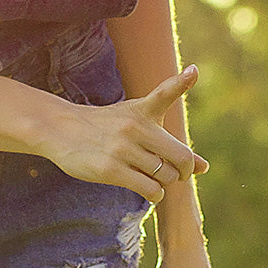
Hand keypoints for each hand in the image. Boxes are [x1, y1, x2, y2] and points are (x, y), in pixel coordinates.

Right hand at [43, 66, 208, 203]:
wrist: (62, 131)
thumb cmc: (106, 128)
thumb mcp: (136, 122)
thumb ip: (170, 144)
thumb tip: (205, 167)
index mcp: (142, 111)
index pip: (165, 93)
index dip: (181, 81)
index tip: (192, 73)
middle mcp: (135, 128)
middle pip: (180, 157)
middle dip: (183, 171)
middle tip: (176, 174)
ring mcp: (122, 149)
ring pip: (165, 177)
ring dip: (164, 184)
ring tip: (152, 178)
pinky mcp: (110, 170)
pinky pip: (149, 189)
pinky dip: (154, 194)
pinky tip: (147, 190)